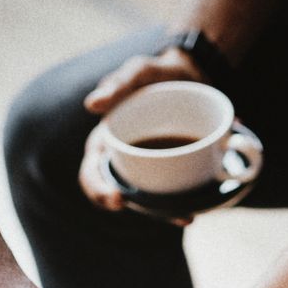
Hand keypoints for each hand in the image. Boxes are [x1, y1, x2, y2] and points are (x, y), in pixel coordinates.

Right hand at [79, 47, 203, 218]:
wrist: (189, 74)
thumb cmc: (156, 73)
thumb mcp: (139, 71)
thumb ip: (118, 84)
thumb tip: (92, 105)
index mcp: (106, 141)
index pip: (91, 173)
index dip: (98, 190)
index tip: (117, 200)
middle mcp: (124, 160)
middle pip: (119, 195)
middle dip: (145, 212)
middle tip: (153, 211)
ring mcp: (147, 169)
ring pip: (148, 200)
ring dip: (165, 214)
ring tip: (187, 216)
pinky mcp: (169, 171)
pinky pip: (169, 193)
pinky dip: (181, 203)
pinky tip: (197, 209)